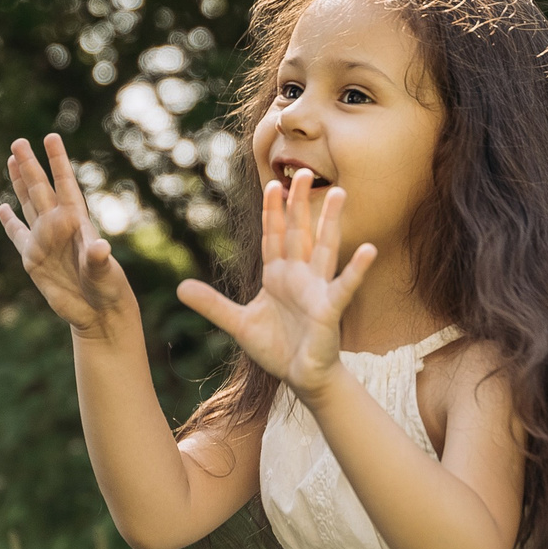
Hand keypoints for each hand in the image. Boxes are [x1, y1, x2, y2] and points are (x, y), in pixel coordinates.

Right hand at [0, 134, 139, 335]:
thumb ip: (98, 259)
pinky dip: (9, 223)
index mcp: (77, 223)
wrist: (98, 313)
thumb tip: (101, 247)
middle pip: (40, 190)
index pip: (65, 185)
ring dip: (20, 184)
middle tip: (19, 141)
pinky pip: (18, 236)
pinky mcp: (34, 260)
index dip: (58, 161)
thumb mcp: (104, 273)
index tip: (51, 137)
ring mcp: (45, 241)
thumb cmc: (108, 289)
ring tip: (12, 159)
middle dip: (30, 166)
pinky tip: (3, 208)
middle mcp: (59, 227)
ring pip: (28, 205)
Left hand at [177, 170, 376, 394]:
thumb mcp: (238, 324)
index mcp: (278, 277)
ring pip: (324, 248)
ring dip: (330, 221)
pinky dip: (356, 269)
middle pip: (299, 232)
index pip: (274, 236)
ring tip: (339, 193)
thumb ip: (212, 305)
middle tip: (303, 171)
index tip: (272, 183)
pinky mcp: (330, 309)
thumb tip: (180, 288)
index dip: (272, 211)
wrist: (302, 378)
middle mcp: (299, 277)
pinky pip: (344, 286)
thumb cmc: (278, 349)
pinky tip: (368, 249)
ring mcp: (316, 290)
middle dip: (299, 203)